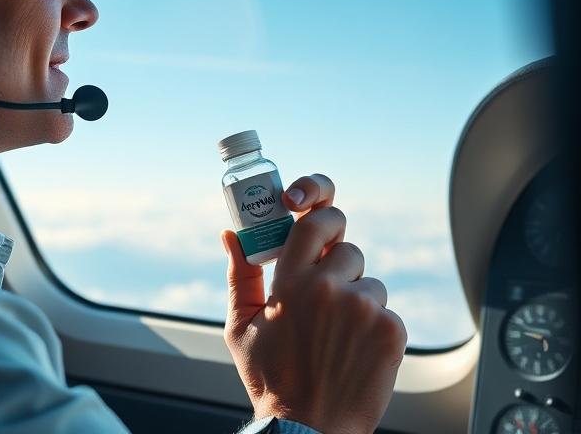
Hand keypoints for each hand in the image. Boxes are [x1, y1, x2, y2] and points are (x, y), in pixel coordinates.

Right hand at [221, 174, 406, 433]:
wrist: (309, 430)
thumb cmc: (271, 379)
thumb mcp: (240, 326)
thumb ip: (239, 274)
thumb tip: (231, 234)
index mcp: (290, 282)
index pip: (314, 221)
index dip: (318, 210)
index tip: (312, 216)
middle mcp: (328, 289)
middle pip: (347, 246)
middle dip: (337, 259)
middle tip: (327, 282)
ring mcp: (363, 309)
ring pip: (369, 281)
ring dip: (356, 297)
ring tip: (336, 334)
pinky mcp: (391, 331)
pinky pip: (386, 310)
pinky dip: (374, 325)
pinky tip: (353, 350)